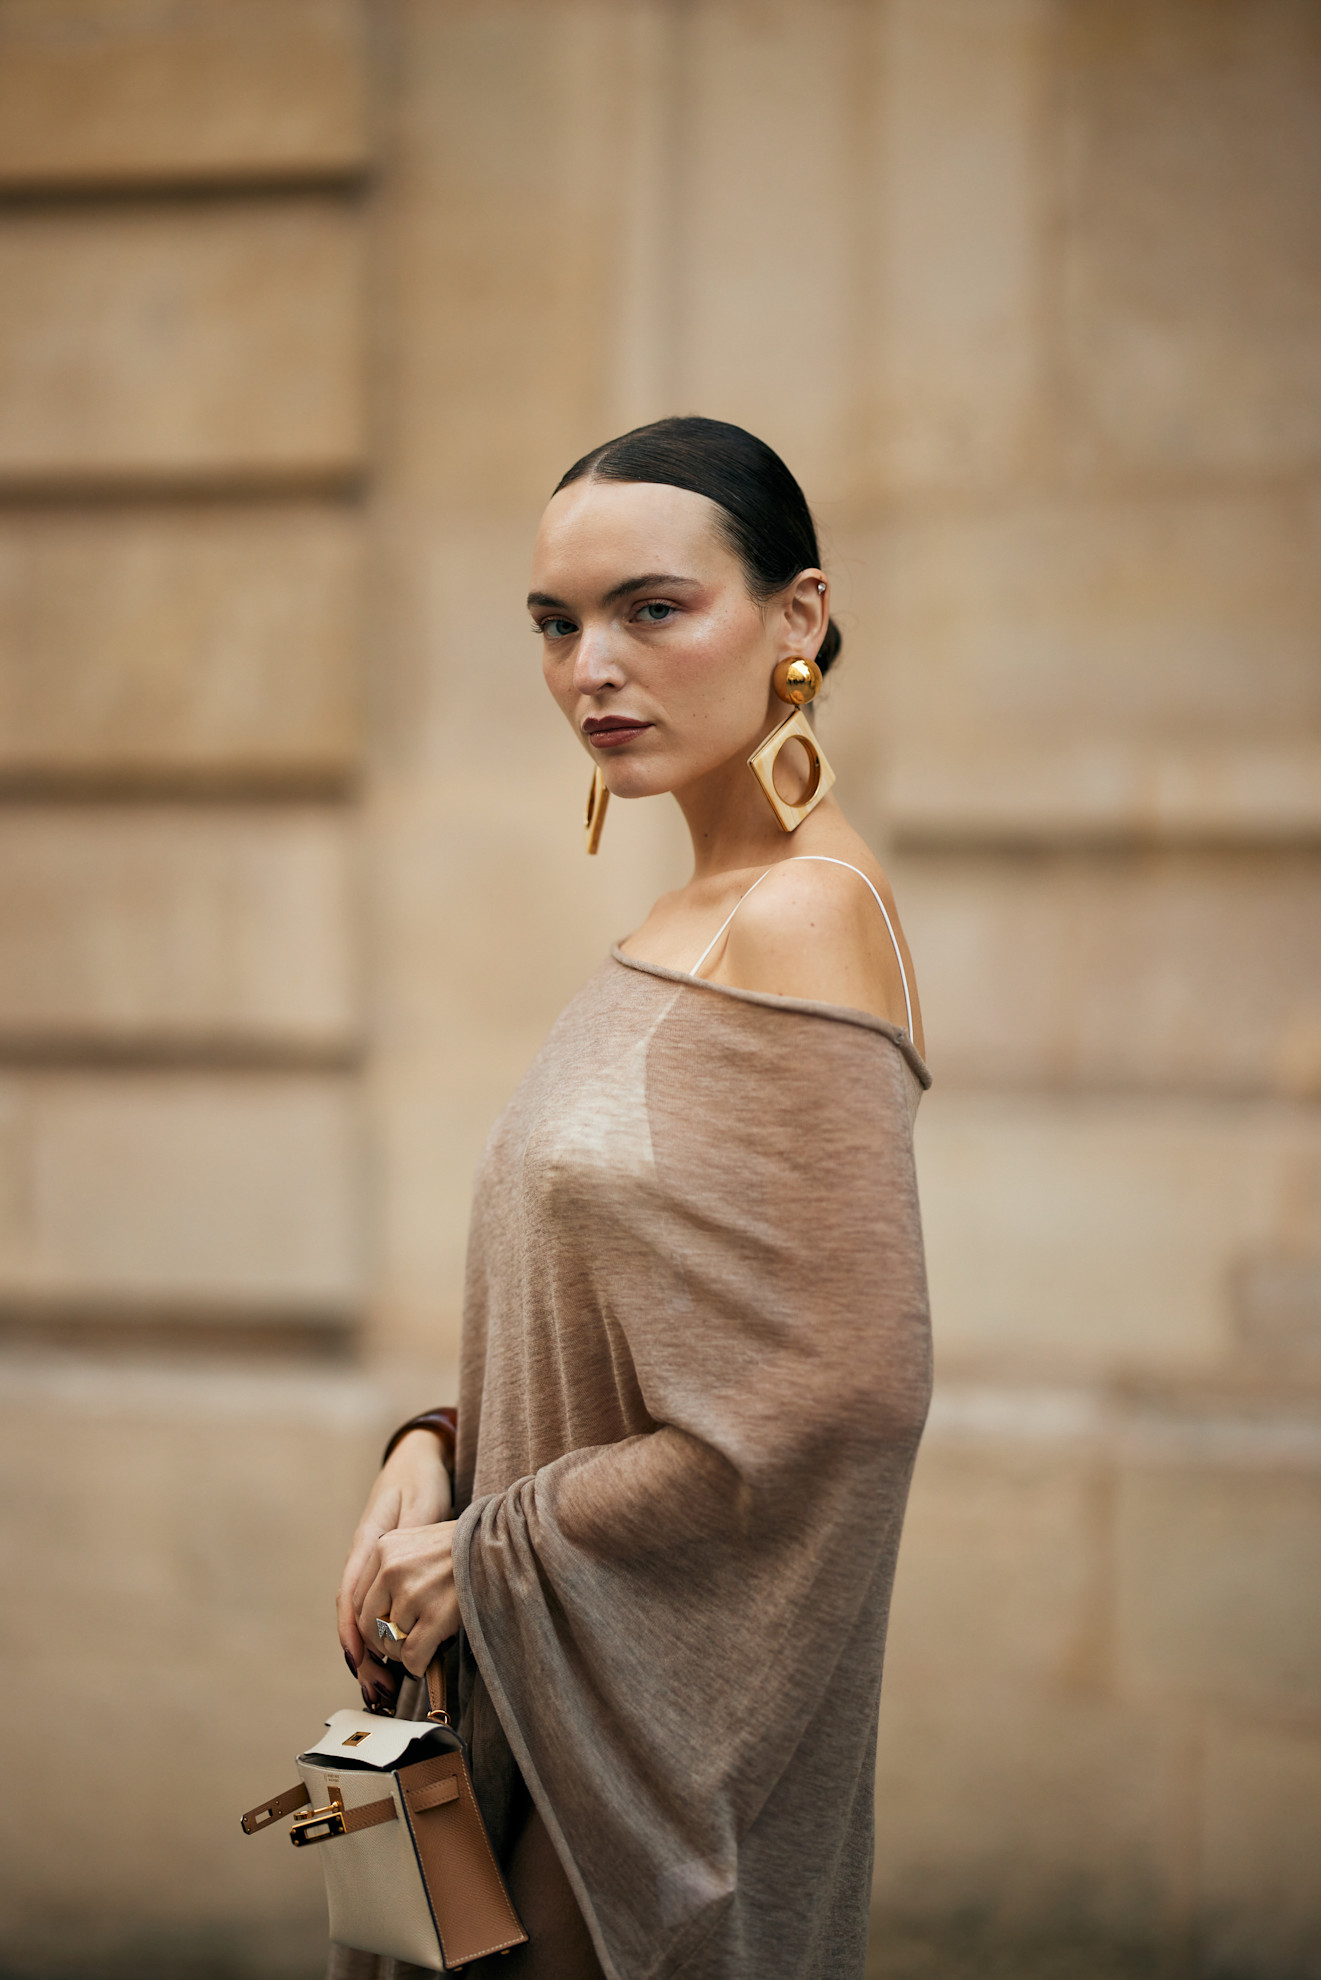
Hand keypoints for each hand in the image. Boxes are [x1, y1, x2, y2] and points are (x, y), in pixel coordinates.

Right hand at [337, 1429, 452, 1673]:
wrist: (418, 1458)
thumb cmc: (421, 1479)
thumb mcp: (421, 1503)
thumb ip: (409, 1536)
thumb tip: (397, 1571)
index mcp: (368, 1542)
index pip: (351, 1594)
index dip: (352, 1632)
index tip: (359, 1661)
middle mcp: (364, 1556)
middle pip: (352, 1612)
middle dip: (362, 1652)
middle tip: (377, 1687)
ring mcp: (370, 1562)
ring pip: (360, 1612)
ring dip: (368, 1648)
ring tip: (382, 1683)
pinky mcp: (382, 1567)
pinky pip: (372, 1604)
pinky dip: (376, 1631)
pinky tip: (389, 1655)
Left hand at [354, 1521, 461, 1678]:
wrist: (501, 1544)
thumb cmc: (464, 1547)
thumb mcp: (418, 1543)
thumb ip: (392, 1568)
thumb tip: (374, 1616)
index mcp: (385, 1547)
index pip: (357, 1600)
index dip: (369, 1624)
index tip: (382, 1633)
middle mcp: (392, 1567)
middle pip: (368, 1624)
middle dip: (384, 1642)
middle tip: (403, 1644)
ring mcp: (412, 1591)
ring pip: (390, 1642)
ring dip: (405, 1651)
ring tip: (424, 1642)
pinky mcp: (435, 1614)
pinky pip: (411, 1656)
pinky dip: (417, 1665)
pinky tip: (428, 1659)